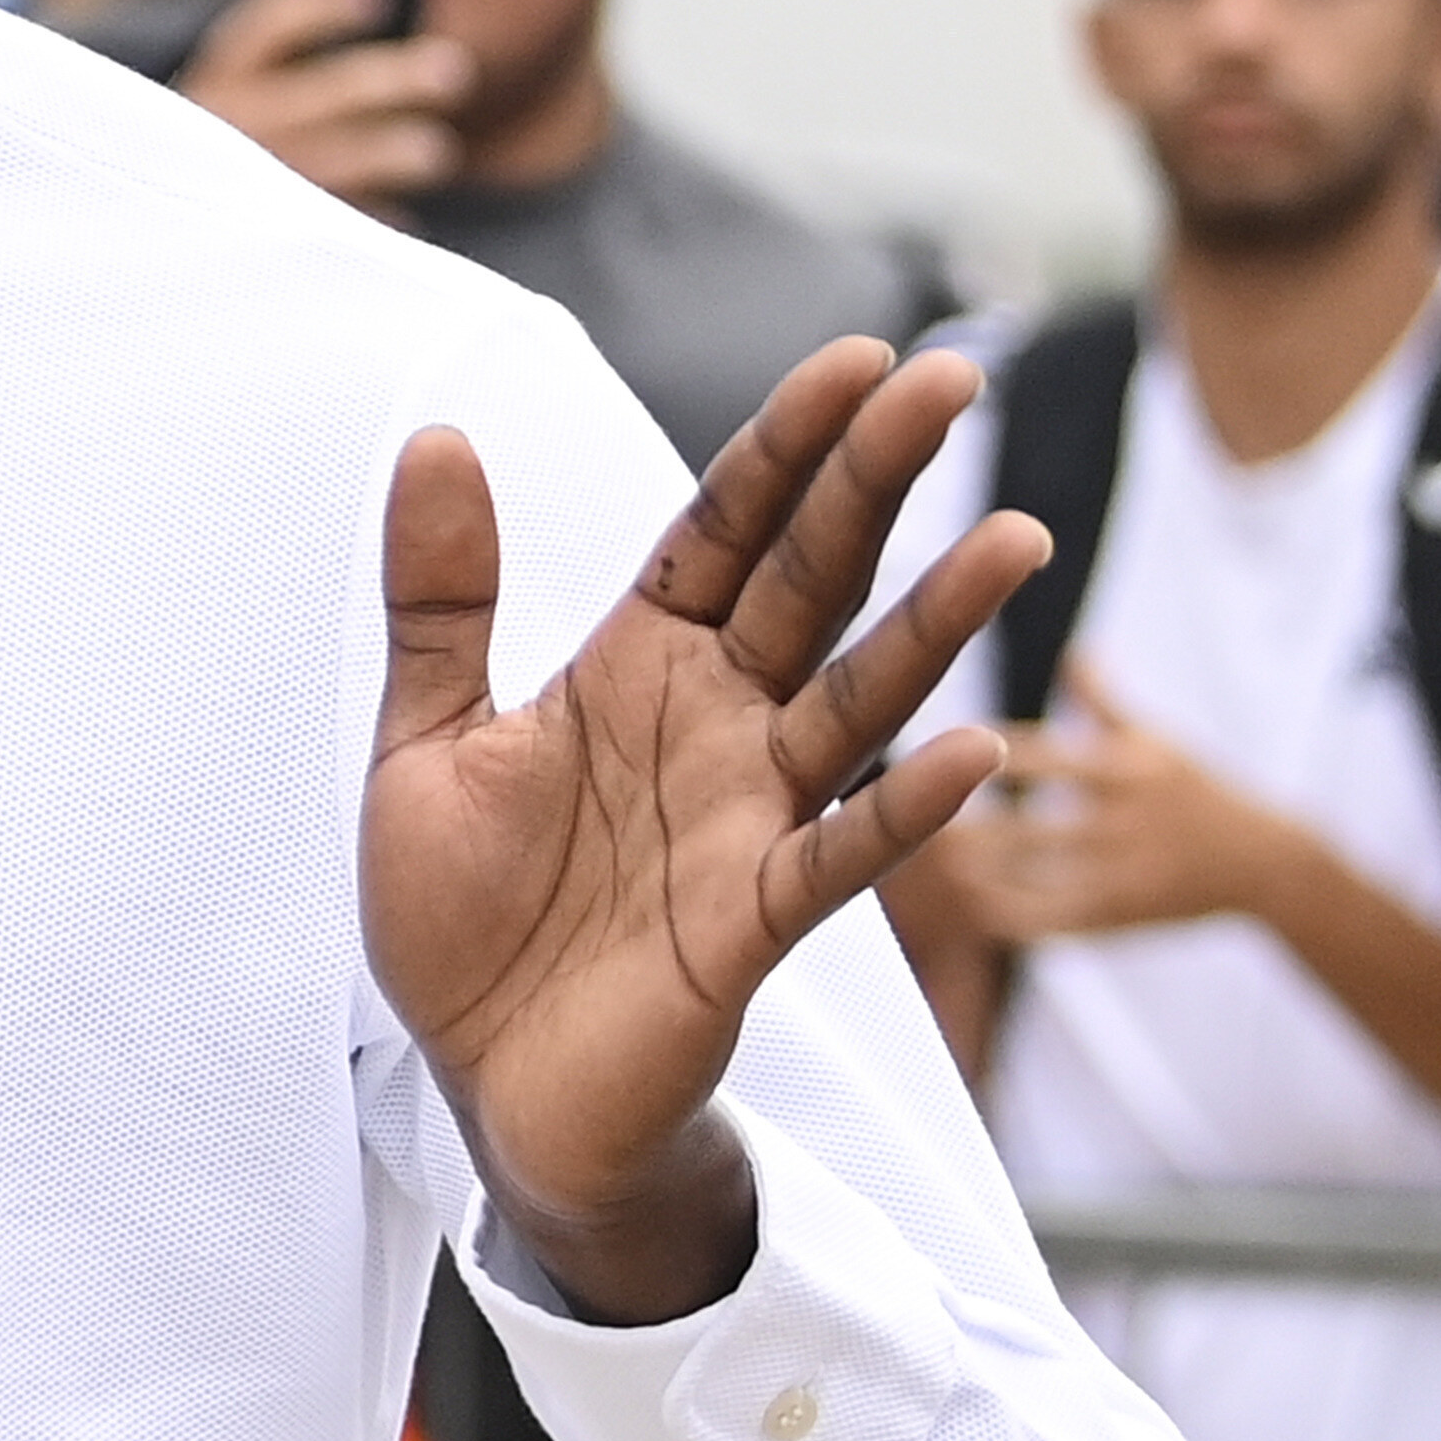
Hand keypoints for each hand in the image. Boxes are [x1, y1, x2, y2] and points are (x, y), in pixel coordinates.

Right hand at [183, 0, 477, 213]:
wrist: (151, 248)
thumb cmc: (213, 164)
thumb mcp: (222, 111)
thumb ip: (279, 84)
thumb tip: (378, 37)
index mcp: (215, 85)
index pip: (270, 27)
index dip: (324, 6)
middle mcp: (228, 129)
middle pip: (329, 92)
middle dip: (397, 80)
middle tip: (452, 71)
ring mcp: (247, 187)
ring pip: (339, 162)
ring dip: (394, 153)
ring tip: (434, 152)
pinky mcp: (266, 242)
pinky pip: (339, 226)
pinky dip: (376, 221)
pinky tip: (404, 220)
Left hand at [363, 338, 1046, 1322]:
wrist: (484, 1084)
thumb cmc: (468, 915)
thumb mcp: (425, 738)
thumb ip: (440, 598)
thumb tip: (438, 434)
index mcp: (638, 665)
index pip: (728, 528)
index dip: (787, 444)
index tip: (860, 357)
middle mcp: (714, 725)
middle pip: (812, 580)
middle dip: (878, 482)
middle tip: (954, 379)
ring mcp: (748, 820)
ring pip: (857, 702)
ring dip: (934, 627)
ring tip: (1015, 540)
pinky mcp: (751, 924)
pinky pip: (839, 857)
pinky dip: (904, 812)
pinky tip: (972, 756)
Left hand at [957, 653, 1305, 944]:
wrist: (1265, 863)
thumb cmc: (1196, 788)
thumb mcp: (1157, 739)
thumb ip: (1104, 700)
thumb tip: (1071, 649)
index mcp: (1127, 770)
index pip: (1044, 758)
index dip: (985, 754)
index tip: (927, 746)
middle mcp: (1123, 824)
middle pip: (1030, 829)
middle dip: (969, 828)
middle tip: (901, 817)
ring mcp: (1123, 878)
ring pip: (1035, 883)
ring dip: (978, 875)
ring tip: (930, 862)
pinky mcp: (1123, 922)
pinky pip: (1053, 926)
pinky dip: (1008, 918)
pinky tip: (969, 907)